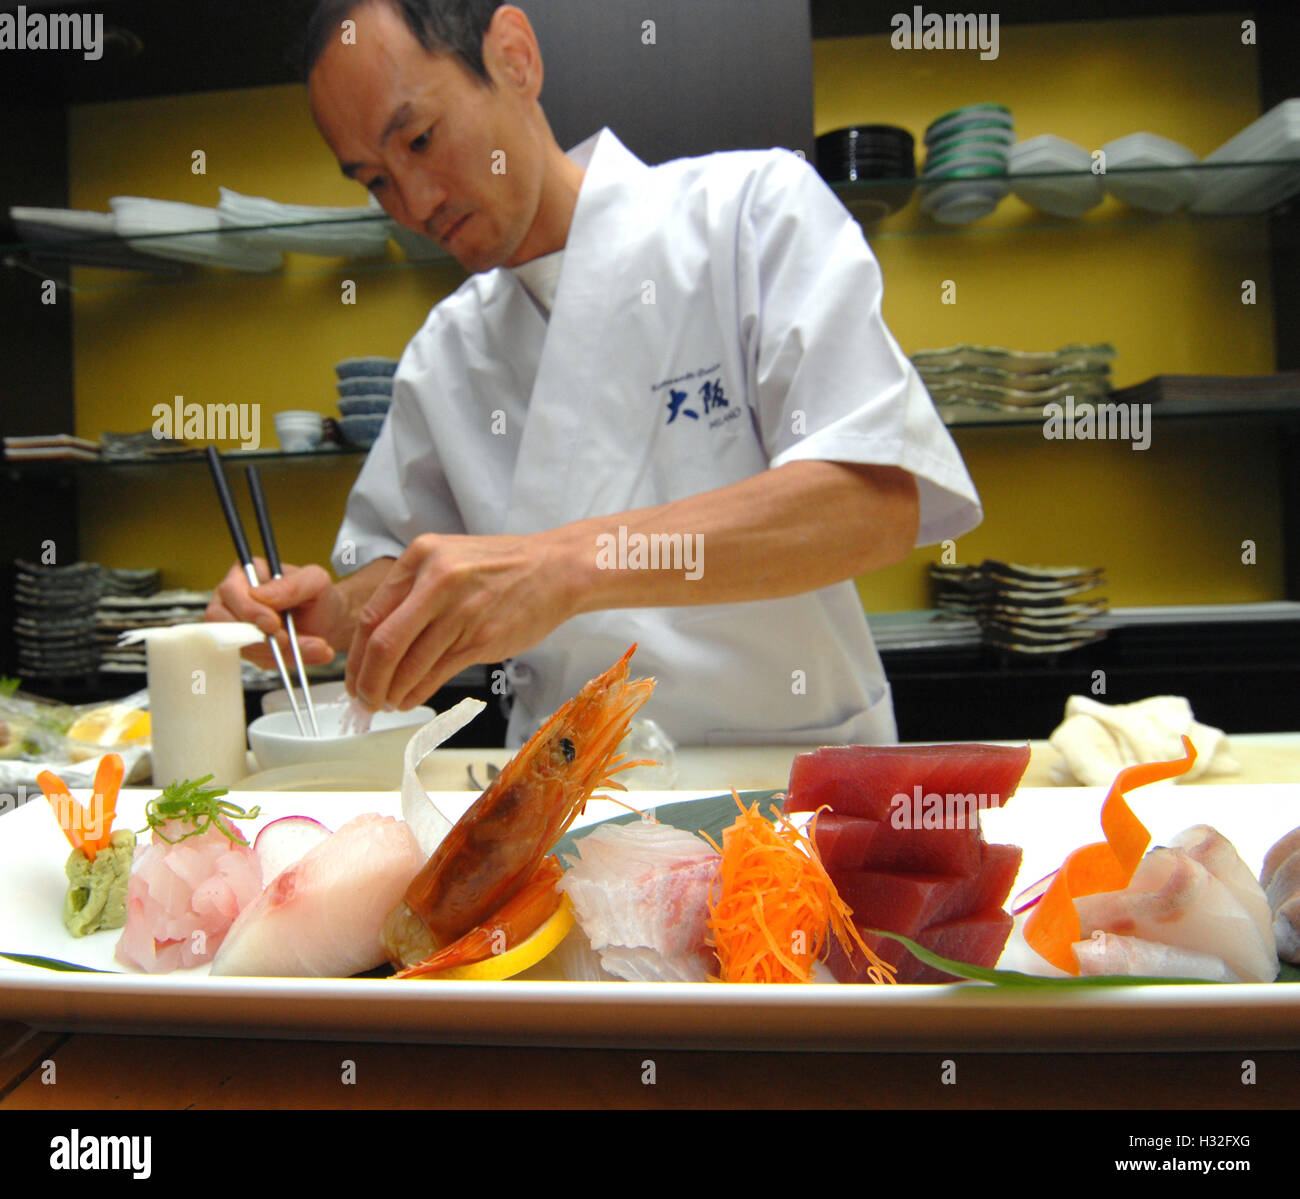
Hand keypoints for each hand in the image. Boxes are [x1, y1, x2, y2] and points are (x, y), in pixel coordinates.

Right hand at [206, 558, 342, 670]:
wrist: (329, 621)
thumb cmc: (318, 596)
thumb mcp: (315, 581)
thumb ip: (292, 585)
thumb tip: (260, 596)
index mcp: (244, 575)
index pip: (230, 591)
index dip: (248, 610)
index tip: (272, 623)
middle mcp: (234, 601)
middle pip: (225, 624)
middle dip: (257, 637)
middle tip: (286, 641)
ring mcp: (238, 628)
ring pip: (243, 646)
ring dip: (278, 652)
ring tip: (313, 647)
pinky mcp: (249, 649)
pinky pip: (257, 661)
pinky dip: (284, 661)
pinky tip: (306, 654)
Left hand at [345, 533, 574, 710]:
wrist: (554, 570)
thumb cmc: (501, 568)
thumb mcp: (448, 560)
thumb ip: (413, 592)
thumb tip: (377, 641)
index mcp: (421, 557)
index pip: (372, 615)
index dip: (356, 656)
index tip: (353, 676)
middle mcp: (436, 582)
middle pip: (383, 644)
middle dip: (367, 681)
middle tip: (364, 698)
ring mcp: (460, 612)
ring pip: (408, 665)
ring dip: (391, 692)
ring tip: (388, 702)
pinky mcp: (481, 639)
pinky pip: (437, 673)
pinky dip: (417, 692)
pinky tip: (411, 698)